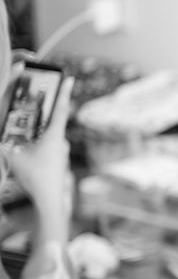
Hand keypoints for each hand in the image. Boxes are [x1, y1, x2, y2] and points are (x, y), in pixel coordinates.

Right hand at [4, 77, 73, 210]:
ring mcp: (62, 152)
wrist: (49, 200)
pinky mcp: (59, 160)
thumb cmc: (35, 178)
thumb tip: (0, 138)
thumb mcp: (12, 157)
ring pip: (48, 136)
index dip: (64, 92)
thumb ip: (3, 143)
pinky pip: (49, 146)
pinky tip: (30, 151)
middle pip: (51, 121)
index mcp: (54, 136)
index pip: (60, 109)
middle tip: (37, 102)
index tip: (70, 78)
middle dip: (42, 111)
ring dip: (37, 132)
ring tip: (26, 136)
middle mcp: (61, 142)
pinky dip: (39, 144)